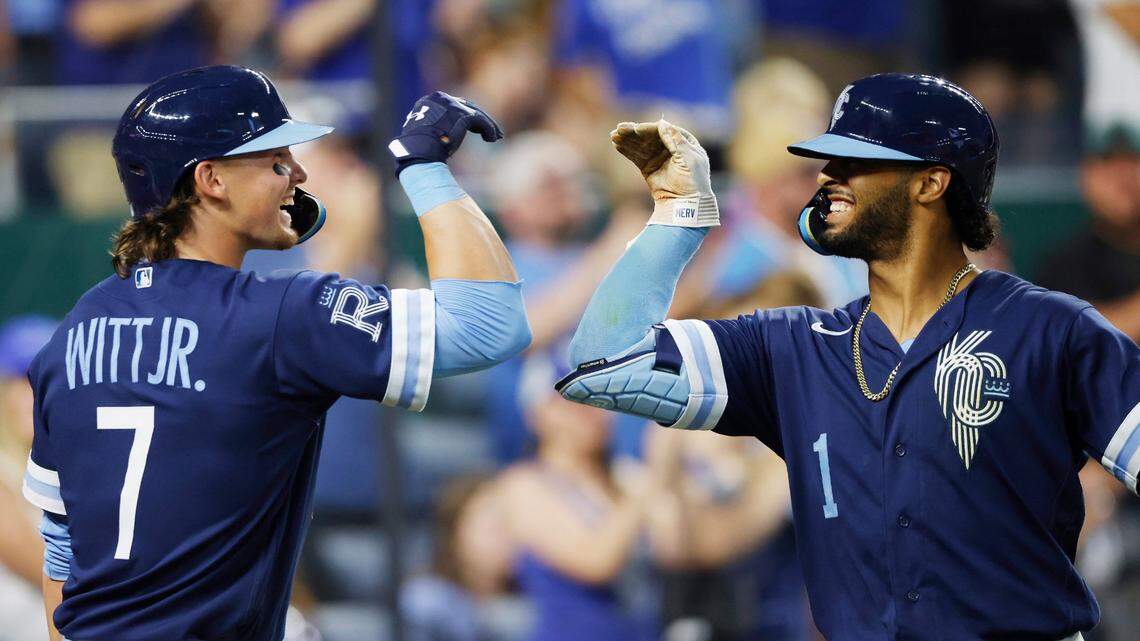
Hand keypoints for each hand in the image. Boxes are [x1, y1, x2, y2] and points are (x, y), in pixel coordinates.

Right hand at [389, 91, 503, 176]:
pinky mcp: (463, 115)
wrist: (419, 151)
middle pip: (467, 106)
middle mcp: (442, 98)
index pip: (454, 104)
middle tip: (490, 130)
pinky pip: (480, 122)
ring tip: (496, 136)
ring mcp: (453, 105)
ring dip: (488, 125)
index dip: (466, 115)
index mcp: (430, 101)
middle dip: (480, 119)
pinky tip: (492, 139)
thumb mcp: (425, 133)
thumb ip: (435, 127)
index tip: (473, 126)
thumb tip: (446, 134)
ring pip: (476, 113)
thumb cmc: (419, 149)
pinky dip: (488, 130)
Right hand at [611, 119, 717, 226]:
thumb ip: (676, 140)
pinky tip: (617, 145)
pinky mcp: (649, 169)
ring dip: (627, 140)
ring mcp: (659, 159)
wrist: (685, 205)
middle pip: (651, 137)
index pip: (665, 131)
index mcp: (685, 143)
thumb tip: (662, 122)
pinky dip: (627, 151)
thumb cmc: (693, 182)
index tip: (637, 129)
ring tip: (613, 135)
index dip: (650, 129)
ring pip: (641, 146)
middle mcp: (672, 149)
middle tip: (619, 129)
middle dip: (635, 133)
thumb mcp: (688, 158)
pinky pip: (637, 157)